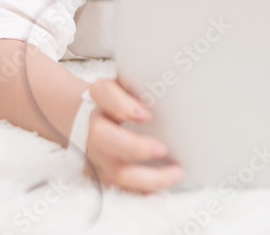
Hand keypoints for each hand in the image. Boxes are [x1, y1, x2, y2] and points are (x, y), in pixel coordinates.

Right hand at [83, 78, 183, 192]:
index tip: (146, 114)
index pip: (102, 93)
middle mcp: (94, 126)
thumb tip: (175, 76)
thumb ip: (144, 83)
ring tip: (176, 173)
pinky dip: (144, 191)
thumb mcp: (129, 86)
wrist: (93, 120)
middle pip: (103, 136)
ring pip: (115, 171)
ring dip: (148, 176)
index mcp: (100, 98)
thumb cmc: (122, 102)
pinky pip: (122, 189)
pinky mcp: (103, 175)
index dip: (121, 104)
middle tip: (162, 149)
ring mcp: (97, 154)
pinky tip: (164, 192)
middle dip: (134, 146)